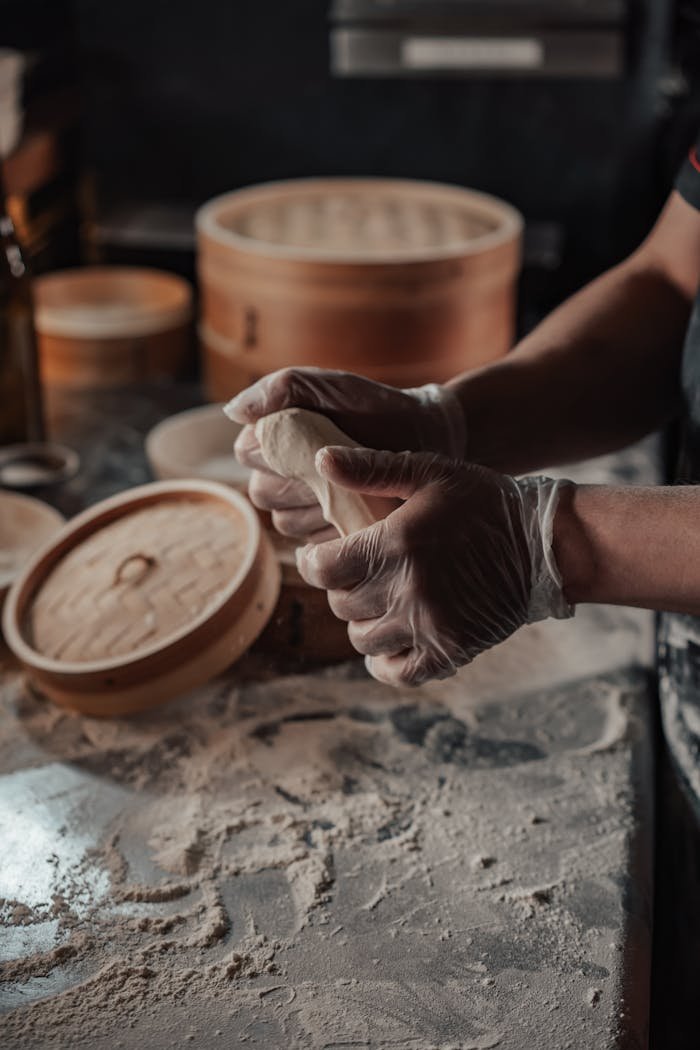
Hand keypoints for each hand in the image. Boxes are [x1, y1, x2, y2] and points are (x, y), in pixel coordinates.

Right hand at [225, 368, 465, 542]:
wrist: (431, 439)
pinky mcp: (330, 539)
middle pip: (261, 492)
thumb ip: (285, 387)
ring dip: (317, 508)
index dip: (274, 447)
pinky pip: (314, 545)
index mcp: (277, 439)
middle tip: (338, 466)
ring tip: (357, 488)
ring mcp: (307, 512)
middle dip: (296, 482)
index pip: (247, 452)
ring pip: (285, 523)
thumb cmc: (380, 409)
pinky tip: (363, 512)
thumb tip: (234, 411)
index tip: (314, 435)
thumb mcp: (336, 388)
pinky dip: (336, 530)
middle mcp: (284, 479)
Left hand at [295, 446, 572, 685]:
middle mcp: (408, 588)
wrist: (545, 545)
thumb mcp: (431, 472)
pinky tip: (392, 642)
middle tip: (358, 574)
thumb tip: (321, 460)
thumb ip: (372, 468)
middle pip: (341, 604)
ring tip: (380, 601)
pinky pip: (398, 672)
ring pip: (362, 638)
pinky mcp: (451, 650)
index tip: (322, 556)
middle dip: (342, 587)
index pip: (323, 568)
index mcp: (397, 542)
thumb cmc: (483, 501)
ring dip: (364, 620)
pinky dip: (386, 662)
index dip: (314, 562)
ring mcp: (429, 624)